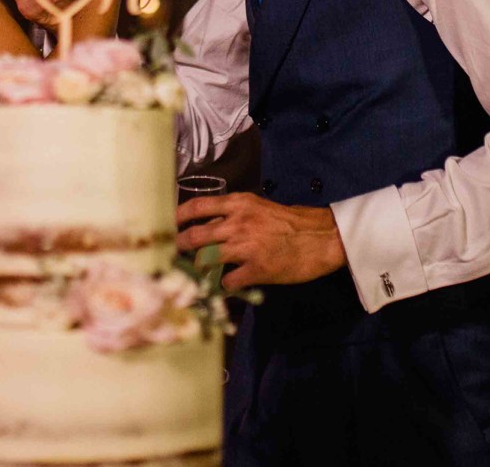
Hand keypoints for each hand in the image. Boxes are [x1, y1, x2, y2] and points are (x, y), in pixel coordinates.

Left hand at [174, 193, 345, 290]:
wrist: (322, 238)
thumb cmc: (290, 222)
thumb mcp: (259, 208)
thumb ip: (234, 215)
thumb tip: (208, 227)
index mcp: (239, 204)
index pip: (197, 206)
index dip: (178, 217)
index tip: (167, 225)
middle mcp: (238, 223)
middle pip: (195, 236)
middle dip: (179, 248)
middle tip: (172, 255)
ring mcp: (246, 247)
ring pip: (205, 260)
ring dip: (197, 269)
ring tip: (194, 274)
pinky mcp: (256, 270)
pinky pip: (227, 281)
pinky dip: (223, 284)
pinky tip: (226, 284)